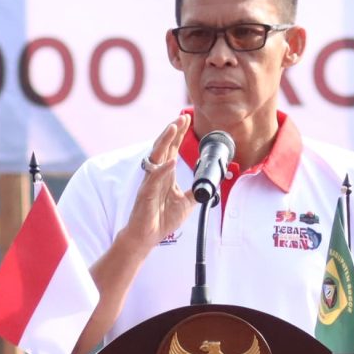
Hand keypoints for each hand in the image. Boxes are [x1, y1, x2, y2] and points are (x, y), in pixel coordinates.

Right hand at [123, 112, 194, 250]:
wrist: (147, 236)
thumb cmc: (162, 219)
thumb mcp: (186, 203)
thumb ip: (195, 191)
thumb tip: (208, 183)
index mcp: (165, 174)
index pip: (172, 149)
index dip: (179, 135)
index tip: (186, 120)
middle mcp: (156, 174)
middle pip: (164, 147)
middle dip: (173, 132)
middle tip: (181, 117)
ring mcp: (150, 183)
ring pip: (157, 157)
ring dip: (165, 142)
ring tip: (173, 128)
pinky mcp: (145, 194)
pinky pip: (154, 180)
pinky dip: (163, 170)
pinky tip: (171, 162)